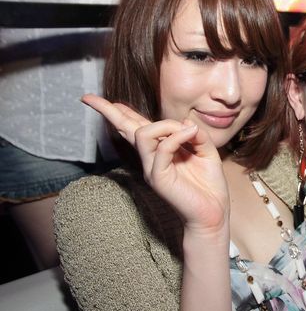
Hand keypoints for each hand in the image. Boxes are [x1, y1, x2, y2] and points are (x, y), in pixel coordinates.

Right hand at [82, 94, 228, 235]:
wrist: (213, 212)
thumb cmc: (209, 185)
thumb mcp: (206, 152)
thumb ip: (196, 135)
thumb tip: (185, 122)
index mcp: (160, 150)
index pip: (137, 127)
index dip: (122, 112)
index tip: (106, 101)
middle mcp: (151, 158)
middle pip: (125, 129)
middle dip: (108, 111)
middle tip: (87, 98)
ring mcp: (152, 168)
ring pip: (143, 134)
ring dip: (167, 125)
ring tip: (188, 130)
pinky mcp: (158, 178)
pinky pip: (162, 148)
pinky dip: (177, 136)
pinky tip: (192, 134)